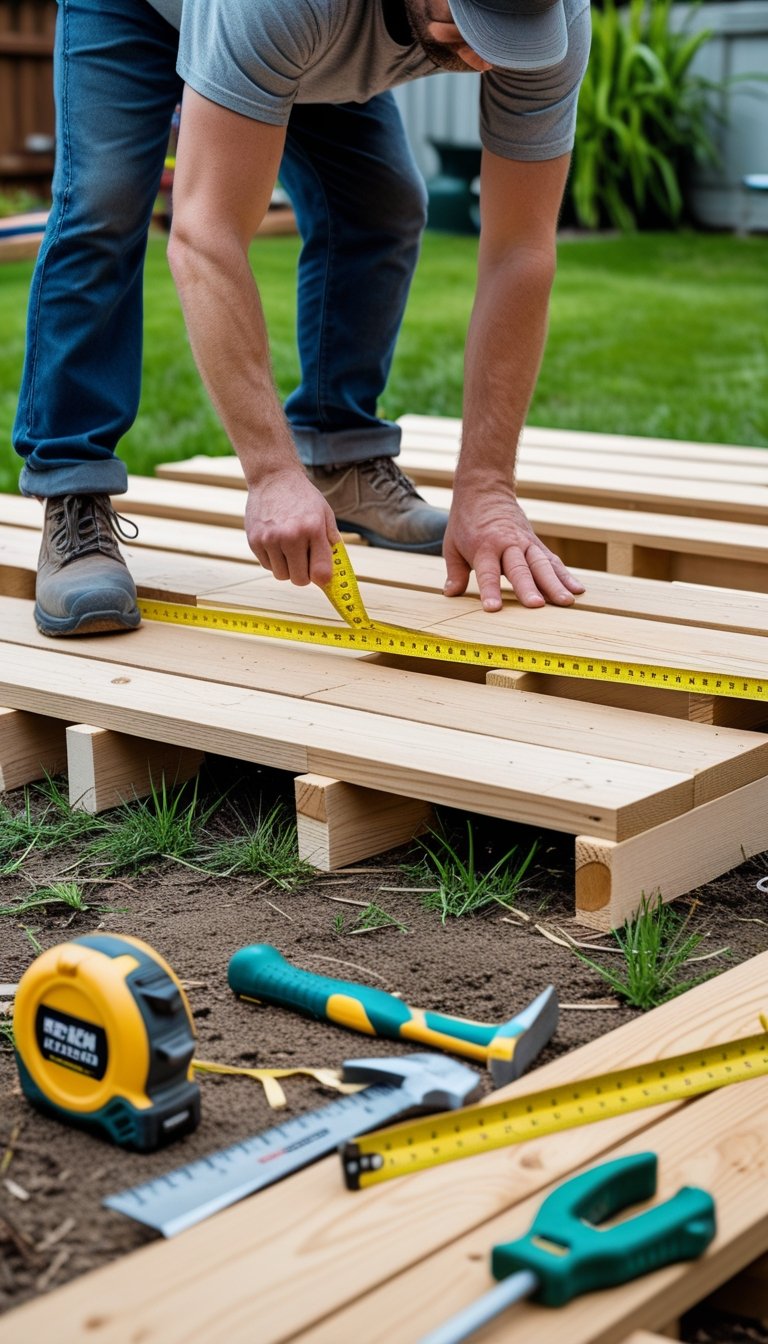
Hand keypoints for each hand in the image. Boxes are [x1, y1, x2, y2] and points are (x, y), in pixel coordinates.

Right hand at [244, 469, 339, 587]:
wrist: (273, 477)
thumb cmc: (302, 497)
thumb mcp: (324, 513)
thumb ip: (331, 541)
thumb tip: (334, 570)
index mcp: (313, 529)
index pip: (321, 573)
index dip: (322, 578)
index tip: (321, 575)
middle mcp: (291, 536)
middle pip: (300, 580)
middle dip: (304, 575)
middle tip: (304, 561)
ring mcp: (270, 539)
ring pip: (281, 575)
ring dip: (287, 568)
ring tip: (290, 550)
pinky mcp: (254, 540)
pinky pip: (267, 566)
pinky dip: (273, 561)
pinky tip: (277, 544)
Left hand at [443, 487, 584, 609]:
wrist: (485, 490)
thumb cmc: (466, 522)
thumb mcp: (452, 546)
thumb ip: (455, 572)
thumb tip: (450, 594)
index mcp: (483, 547)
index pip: (487, 573)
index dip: (490, 591)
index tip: (494, 608)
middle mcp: (507, 545)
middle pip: (520, 569)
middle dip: (528, 588)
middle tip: (536, 606)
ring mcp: (525, 543)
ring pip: (542, 565)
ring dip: (555, 583)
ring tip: (566, 602)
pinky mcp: (537, 543)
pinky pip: (553, 560)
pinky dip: (565, 575)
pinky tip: (577, 590)